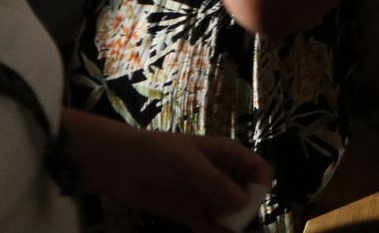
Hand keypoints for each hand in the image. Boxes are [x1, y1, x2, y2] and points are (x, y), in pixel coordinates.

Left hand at [63, 109, 271, 231]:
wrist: (116, 164)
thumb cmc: (156, 152)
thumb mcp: (188, 163)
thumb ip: (215, 183)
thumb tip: (244, 202)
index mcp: (225, 154)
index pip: (256, 167)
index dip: (262, 183)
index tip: (258, 201)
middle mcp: (219, 175)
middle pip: (246, 193)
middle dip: (250, 209)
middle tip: (246, 226)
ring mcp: (204, 195)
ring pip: (230, 212)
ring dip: (236, 225)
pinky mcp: (188, 213)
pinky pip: (209, 226)